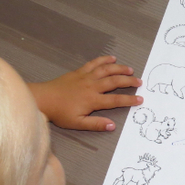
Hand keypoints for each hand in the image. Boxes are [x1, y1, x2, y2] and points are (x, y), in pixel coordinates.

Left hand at [28, 56, 142, 131]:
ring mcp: (86, 77)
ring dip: (119, 68)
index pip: (115, 100)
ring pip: (106, 70)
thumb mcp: (77, 123)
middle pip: (114, 81)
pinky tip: (112, 58)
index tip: (140, 99)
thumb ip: (95, 124)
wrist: (44, 99)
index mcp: (93, 100)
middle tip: (139, 82)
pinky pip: (94, 63)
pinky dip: (104, 59)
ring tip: (130, 69)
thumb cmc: (60, 113)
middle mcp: (92, 86)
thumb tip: (112, 125)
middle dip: (129, 81)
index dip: (129, 100)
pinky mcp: (79, 71)